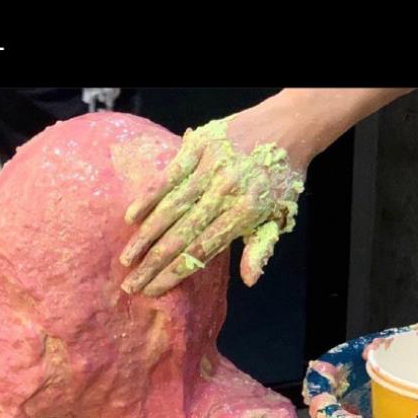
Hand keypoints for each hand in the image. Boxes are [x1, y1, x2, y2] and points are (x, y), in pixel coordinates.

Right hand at [120, 97, 308, 295]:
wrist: (290, 126)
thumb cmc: (282, 177)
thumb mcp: (278, 217)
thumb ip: (260, 249)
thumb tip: (249, 281)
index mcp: (246, 213)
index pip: (201, 251)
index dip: (174, 273)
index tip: (152, 290)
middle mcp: (226, 191)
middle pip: (181, 236)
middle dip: (152, 264)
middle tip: (131, 285)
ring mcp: (210, 167)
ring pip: (170, 208)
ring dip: (145, 236)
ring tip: (127, 259)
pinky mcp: (199, 146)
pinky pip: (168, 175)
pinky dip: (148, 196)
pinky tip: (131, 217)